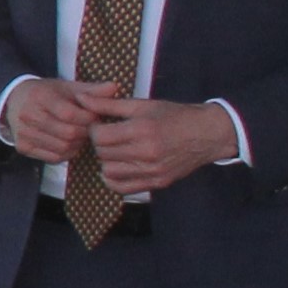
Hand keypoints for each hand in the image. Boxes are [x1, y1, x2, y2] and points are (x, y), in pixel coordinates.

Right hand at [0, 77, 104, 164]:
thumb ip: (91, 90)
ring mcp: (23, 133)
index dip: (88, 118)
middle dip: (85, 133)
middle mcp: (28, 115)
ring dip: (77, 144)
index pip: (70, 114)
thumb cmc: (46, 93)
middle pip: (68, 133)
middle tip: (89, 128)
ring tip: (79, 135)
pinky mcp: (22, 147)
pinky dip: (66, 153)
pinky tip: (69, 144)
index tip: (94, 116)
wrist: (14, 100)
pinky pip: (53, 157)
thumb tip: (114, 88)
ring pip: (62, 147)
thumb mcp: (67, 87)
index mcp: (40, 97)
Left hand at [84, 96, 237, 197]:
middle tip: (108, 137)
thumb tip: (80, 97)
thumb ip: (108, 104)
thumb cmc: (174, 116)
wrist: (207, 134)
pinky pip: (123, 189)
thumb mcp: (142, 105)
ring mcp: (152, 171)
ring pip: (109, 172)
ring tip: (115, 150)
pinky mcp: (157, 183)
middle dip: (100, 144)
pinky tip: (116, 168)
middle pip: (102, 153)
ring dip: (106, 161)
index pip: (99, 137)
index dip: (94, 130)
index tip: (101, 125)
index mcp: (142, 130)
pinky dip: (113, 180)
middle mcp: (146, 153)